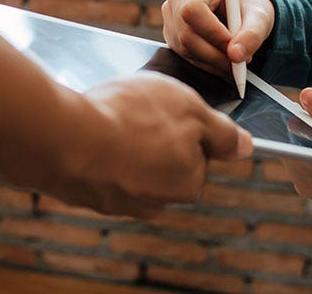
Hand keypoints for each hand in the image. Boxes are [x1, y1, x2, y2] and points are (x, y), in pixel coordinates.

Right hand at [54, 71, 252, 217]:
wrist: (65, 138)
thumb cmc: (132, 118)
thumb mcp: (190, 110)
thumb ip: (221, 132)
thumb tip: (246, 147)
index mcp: (188, 181)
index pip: (198, 152)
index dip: (184, 124)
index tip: (164, 109)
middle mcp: (158, 201)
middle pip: (167, 161)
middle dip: (156, 136)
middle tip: (136, 109)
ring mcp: (122, 202)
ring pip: (135, 165)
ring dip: (127, 143)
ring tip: (110, 117)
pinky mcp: (90, 197)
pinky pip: (105, 169)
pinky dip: (101, 152)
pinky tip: (92, 131)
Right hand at [162, 0, 274, 76]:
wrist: (240, 16)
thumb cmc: (249, 10)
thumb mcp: (260, 18)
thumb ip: (253, 34)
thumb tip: (235, 55)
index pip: (193, 7)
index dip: (211, 31)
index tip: (232, 46)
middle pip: (186, 32)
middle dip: (213, 53)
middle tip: (236, 63)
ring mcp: (170, 14)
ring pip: (184, 47)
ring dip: (210, 61)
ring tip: (232, 62)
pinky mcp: (170, 32)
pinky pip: (183, 55)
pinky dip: (204, 64)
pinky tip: (220, 62)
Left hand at [284, 88, 311, 234]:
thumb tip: (304, 94)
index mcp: (302, 159)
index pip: (284, 126)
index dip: (295, 110)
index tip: (307, 102)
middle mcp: (297, 175)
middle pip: (293, 137)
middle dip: (310, 124)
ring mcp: (305, 185)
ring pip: (304, 148)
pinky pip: (311, 162)